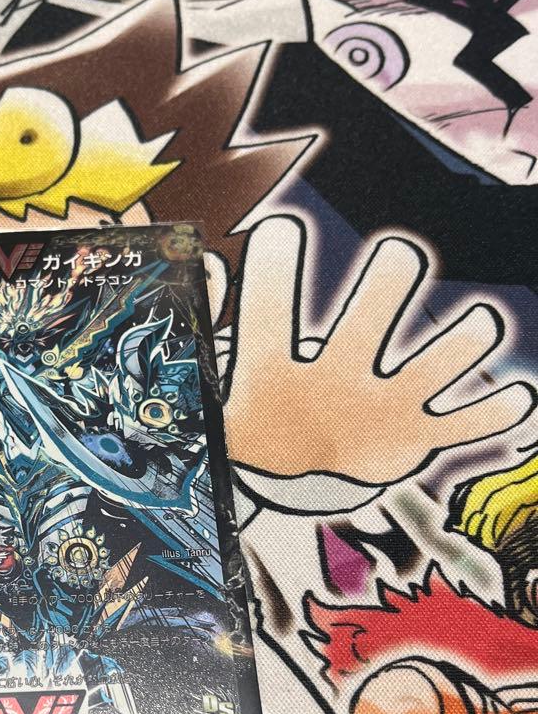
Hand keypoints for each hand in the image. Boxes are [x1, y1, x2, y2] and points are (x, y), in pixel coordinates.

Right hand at [223, 216, 534, 485]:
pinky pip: (471, 423)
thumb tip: (206, 262)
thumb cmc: (265, 410)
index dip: (275, 265)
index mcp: (275, 376)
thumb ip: (216, 317)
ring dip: (468, 338)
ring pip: (440, 362)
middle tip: (400, 257)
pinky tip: (516, 394)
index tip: (284, 227)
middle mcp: (331, 390)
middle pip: (369, 321)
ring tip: (479, 324)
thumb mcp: (227, 376)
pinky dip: (498, 410)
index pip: (269, 313)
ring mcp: (379, 414)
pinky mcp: (417, 438)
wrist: (292, 485)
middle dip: (391, 277)